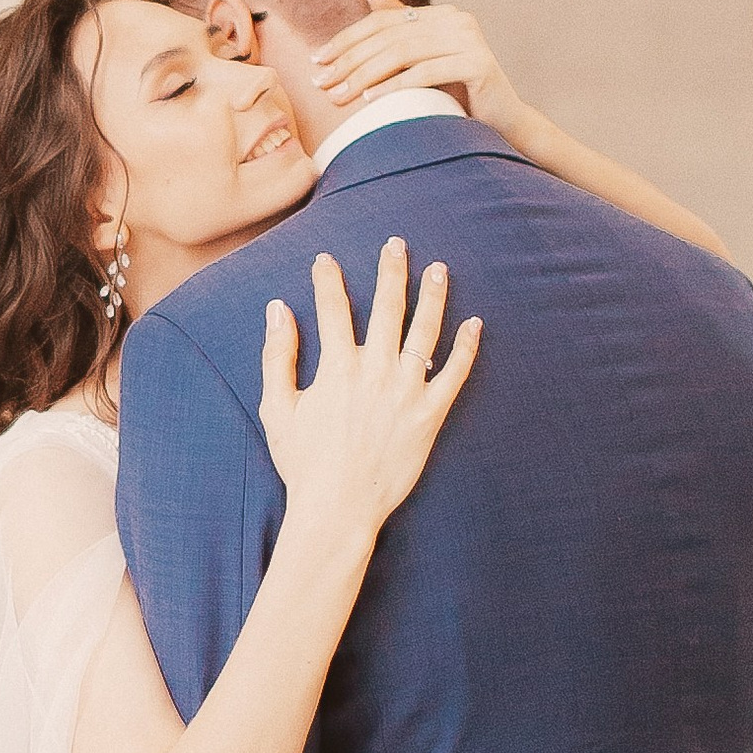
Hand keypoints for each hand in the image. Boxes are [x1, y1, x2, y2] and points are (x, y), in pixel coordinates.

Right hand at [257, 239, 481, 536]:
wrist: (338, 508)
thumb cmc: (304, 462)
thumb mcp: (277, 407)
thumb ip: (278, 355)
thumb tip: (278, 310)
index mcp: (338, 367)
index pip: (334, 309)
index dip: (328, 281)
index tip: (326, 260)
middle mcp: (376, 371)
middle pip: (387, 308)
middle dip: (391, 271)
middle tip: (397, 244)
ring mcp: (407, 392)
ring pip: (426, 332)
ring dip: (433, 296)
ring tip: (439, 270)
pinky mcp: (430, 415)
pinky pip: (455, 374)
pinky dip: (467, 348)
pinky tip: (475, 324)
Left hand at [312, 0, 523, 139]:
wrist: (503, 124)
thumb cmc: (459, 95)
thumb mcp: (423, 61)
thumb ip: (401, 31)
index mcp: (441, 15)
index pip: (382, 22)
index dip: (346, 40)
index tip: (316, 61)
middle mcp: (457, 20)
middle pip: (389, 36)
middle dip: (349, 61)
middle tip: (321, 83)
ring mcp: (470, 39)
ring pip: (403, 52)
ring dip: (365, 75)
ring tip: (339, 96)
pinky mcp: (479, 64)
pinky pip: (426, 72)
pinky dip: (394, 85)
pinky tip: (370, 99)